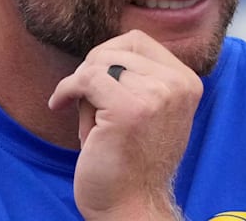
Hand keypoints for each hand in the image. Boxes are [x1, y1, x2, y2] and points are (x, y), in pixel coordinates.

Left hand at [48, 30, 202, 219]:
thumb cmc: (130, 160)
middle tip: (82, 97)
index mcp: (187, 82)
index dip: (108, 55)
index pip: (139, 41)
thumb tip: (100, 49)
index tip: (93, 79)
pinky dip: (65, 90)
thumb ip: (136, 77)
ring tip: (83, 114)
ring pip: (100, 62)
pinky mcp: (129, 109)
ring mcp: (156, 96)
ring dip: (82, 85)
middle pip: (118, 47)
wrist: (131, 207)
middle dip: (93, 68)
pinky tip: (58, 106)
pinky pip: (85, 79)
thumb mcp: (148, 109)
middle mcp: (178, 86)